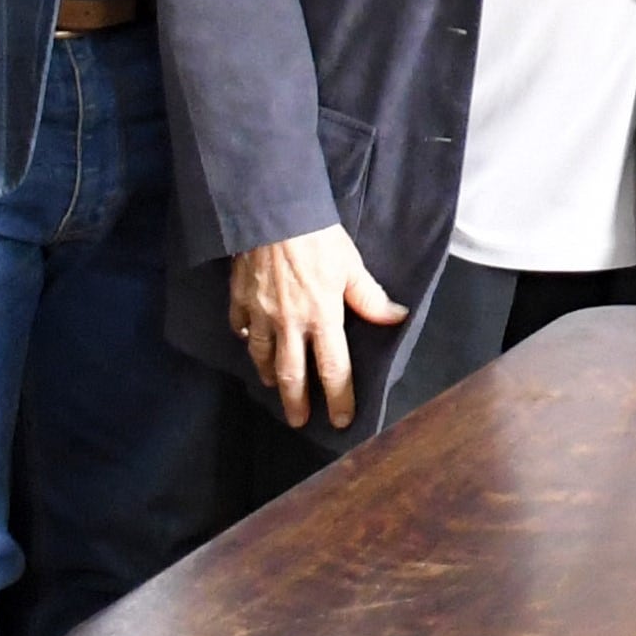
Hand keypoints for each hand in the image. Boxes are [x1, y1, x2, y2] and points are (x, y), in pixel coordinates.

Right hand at [230, 223, 407, 431]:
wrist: (271, 214)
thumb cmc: (317, 238)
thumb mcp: (351, 266)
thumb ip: (370, 298)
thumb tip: (396, 318)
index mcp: (322, 318)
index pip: (334, 369)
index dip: (340, 397)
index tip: (342, 419)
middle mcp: (289, 324)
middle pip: (292, 374)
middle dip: (296, 402)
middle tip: (299, 421)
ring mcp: (260, 314)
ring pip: (262, 356)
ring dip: (269, 375)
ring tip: (273, 386)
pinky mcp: (239, 299)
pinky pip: (241, 327)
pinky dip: (247, 337)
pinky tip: (250, 340)